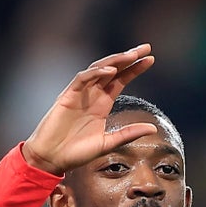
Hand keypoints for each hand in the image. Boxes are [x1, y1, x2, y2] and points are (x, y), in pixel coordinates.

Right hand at [20, 45, 157, 174]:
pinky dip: (96, 73)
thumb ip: (129, 134)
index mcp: (102, 103)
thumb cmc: (77, 152)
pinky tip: (110, 71)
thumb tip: (153, 127)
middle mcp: (92, 94)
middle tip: (146, 48)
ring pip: (98, 69)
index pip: (121, 79)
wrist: (52, 159)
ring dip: (115, 61)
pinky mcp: (67, 96)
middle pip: (112, 69)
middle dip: (128, 57)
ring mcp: (80, 93)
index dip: (135, 69)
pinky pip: (82, 79)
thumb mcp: (108, 143)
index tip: (151, 59)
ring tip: (132, 55)